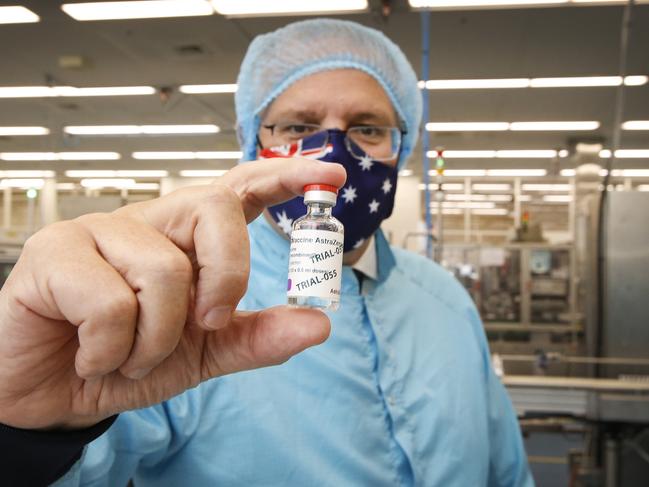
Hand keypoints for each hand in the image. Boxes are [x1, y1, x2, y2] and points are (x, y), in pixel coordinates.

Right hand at [0, 158, 345, 429]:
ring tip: (125, 354)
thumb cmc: (125, 360)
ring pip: (166, 271)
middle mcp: (148, 223)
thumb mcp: (202, 355)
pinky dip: (111, 350)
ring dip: (156, 339)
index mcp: (186, 240)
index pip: (239, 190)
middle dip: (228, 271)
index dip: (284, 176)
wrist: (51, 393)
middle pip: (215, 208)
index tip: (330, 173)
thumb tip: (319, 323)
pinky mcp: (56, 251)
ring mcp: (99, 230)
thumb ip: (257, 337)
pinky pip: (112, 303)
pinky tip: (88, 352)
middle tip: (210, 319)